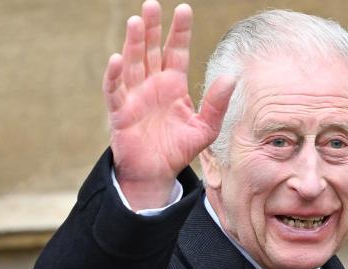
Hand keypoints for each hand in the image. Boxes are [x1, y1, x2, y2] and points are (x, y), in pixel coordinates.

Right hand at [103, 1, 235, 208]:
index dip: (179, 31)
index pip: (176, 51)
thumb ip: (217, 103)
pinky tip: (117, 59)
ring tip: (137, 21)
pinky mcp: (120, 111)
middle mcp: (152, 84)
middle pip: (151, 50)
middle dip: (152, 27)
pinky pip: (115, 90)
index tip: (184, 9)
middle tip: (153, 4)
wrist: (157, 173)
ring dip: (133, 43)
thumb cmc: (179, 148)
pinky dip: (115, 75)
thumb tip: (232, 77)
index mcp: (173, 84)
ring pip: (132, 63)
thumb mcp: (206, 127)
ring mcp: (134, 95)